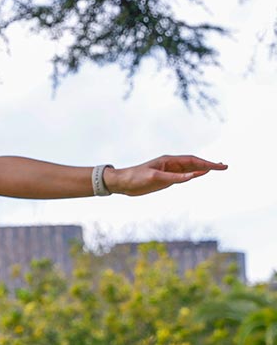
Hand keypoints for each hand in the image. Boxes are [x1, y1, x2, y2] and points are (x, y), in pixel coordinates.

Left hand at [107, 155, 225, 195]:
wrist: (120, 183)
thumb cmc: (135, 178)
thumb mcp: (155, 178)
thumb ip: (175, 177)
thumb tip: (193, 176)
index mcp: (169, 161)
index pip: (193, 161)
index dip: (207, 164)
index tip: (219, 167)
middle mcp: (171, 164)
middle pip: (194, 164)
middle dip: (209, 165)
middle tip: (224, 167)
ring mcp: (169, 172)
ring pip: (190, 169)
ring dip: (203, 169)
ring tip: (217, 168)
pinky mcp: (165, 179)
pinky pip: (183, 176)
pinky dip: (193, 175)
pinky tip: (200, 175)